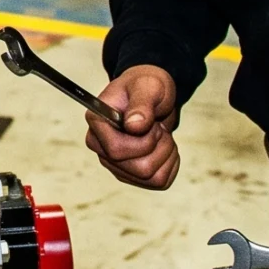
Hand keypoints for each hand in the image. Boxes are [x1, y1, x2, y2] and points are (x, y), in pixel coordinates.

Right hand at [84, 65, 178, 189]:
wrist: (153, 95)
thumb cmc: (146, 86)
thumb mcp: (147, 86)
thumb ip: (141, 103)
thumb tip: (134, 126)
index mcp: (97, 123)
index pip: (117, 151)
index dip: (143, 142)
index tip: (152, 123)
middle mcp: (100, 147)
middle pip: (139, 169)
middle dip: (159, 147)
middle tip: (157, 127)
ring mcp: (115, 164)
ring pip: (151, 178)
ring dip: (166, 154)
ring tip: (161, 134)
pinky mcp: (131, 174)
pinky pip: (160, 182)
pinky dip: (171, 164)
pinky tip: (164, 147)